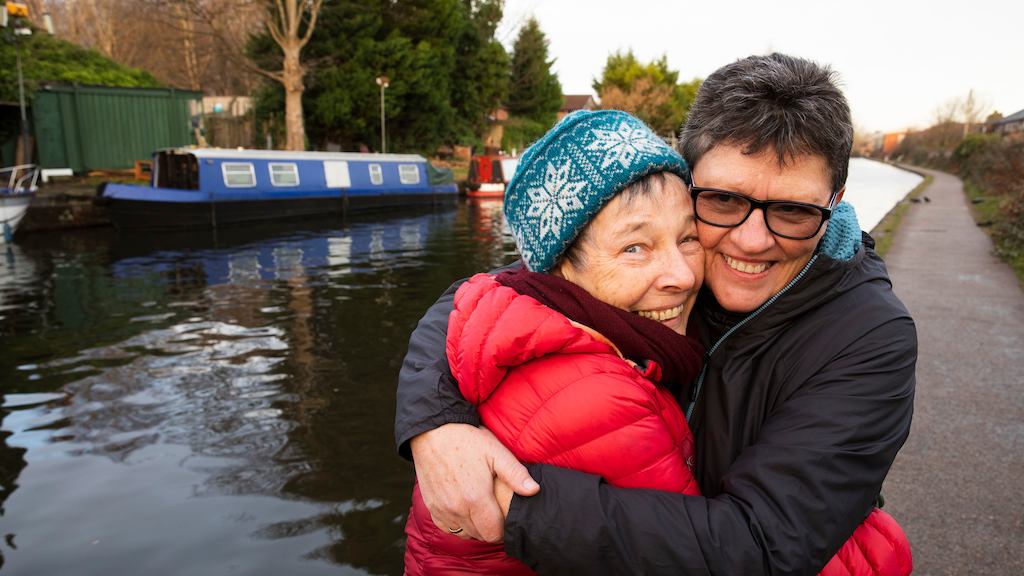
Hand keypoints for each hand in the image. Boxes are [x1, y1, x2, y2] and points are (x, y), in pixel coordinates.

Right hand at [410, 423, 538, 542]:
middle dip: (490, 528)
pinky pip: (447, 528)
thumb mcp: (496, 452)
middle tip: (495, 511)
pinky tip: (464, 510)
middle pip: (480, 535)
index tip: (506, 517)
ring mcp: (442, 509)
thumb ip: (515, 474)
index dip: (503, 529)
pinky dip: (457, 524)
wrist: (433, 432)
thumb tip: (534, 490)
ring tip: (481, 510)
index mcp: (476, 498)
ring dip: (474, 527)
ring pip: (464, 534)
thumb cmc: (467, 440)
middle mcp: (457, 508)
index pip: (494, 533)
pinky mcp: (432, 506)